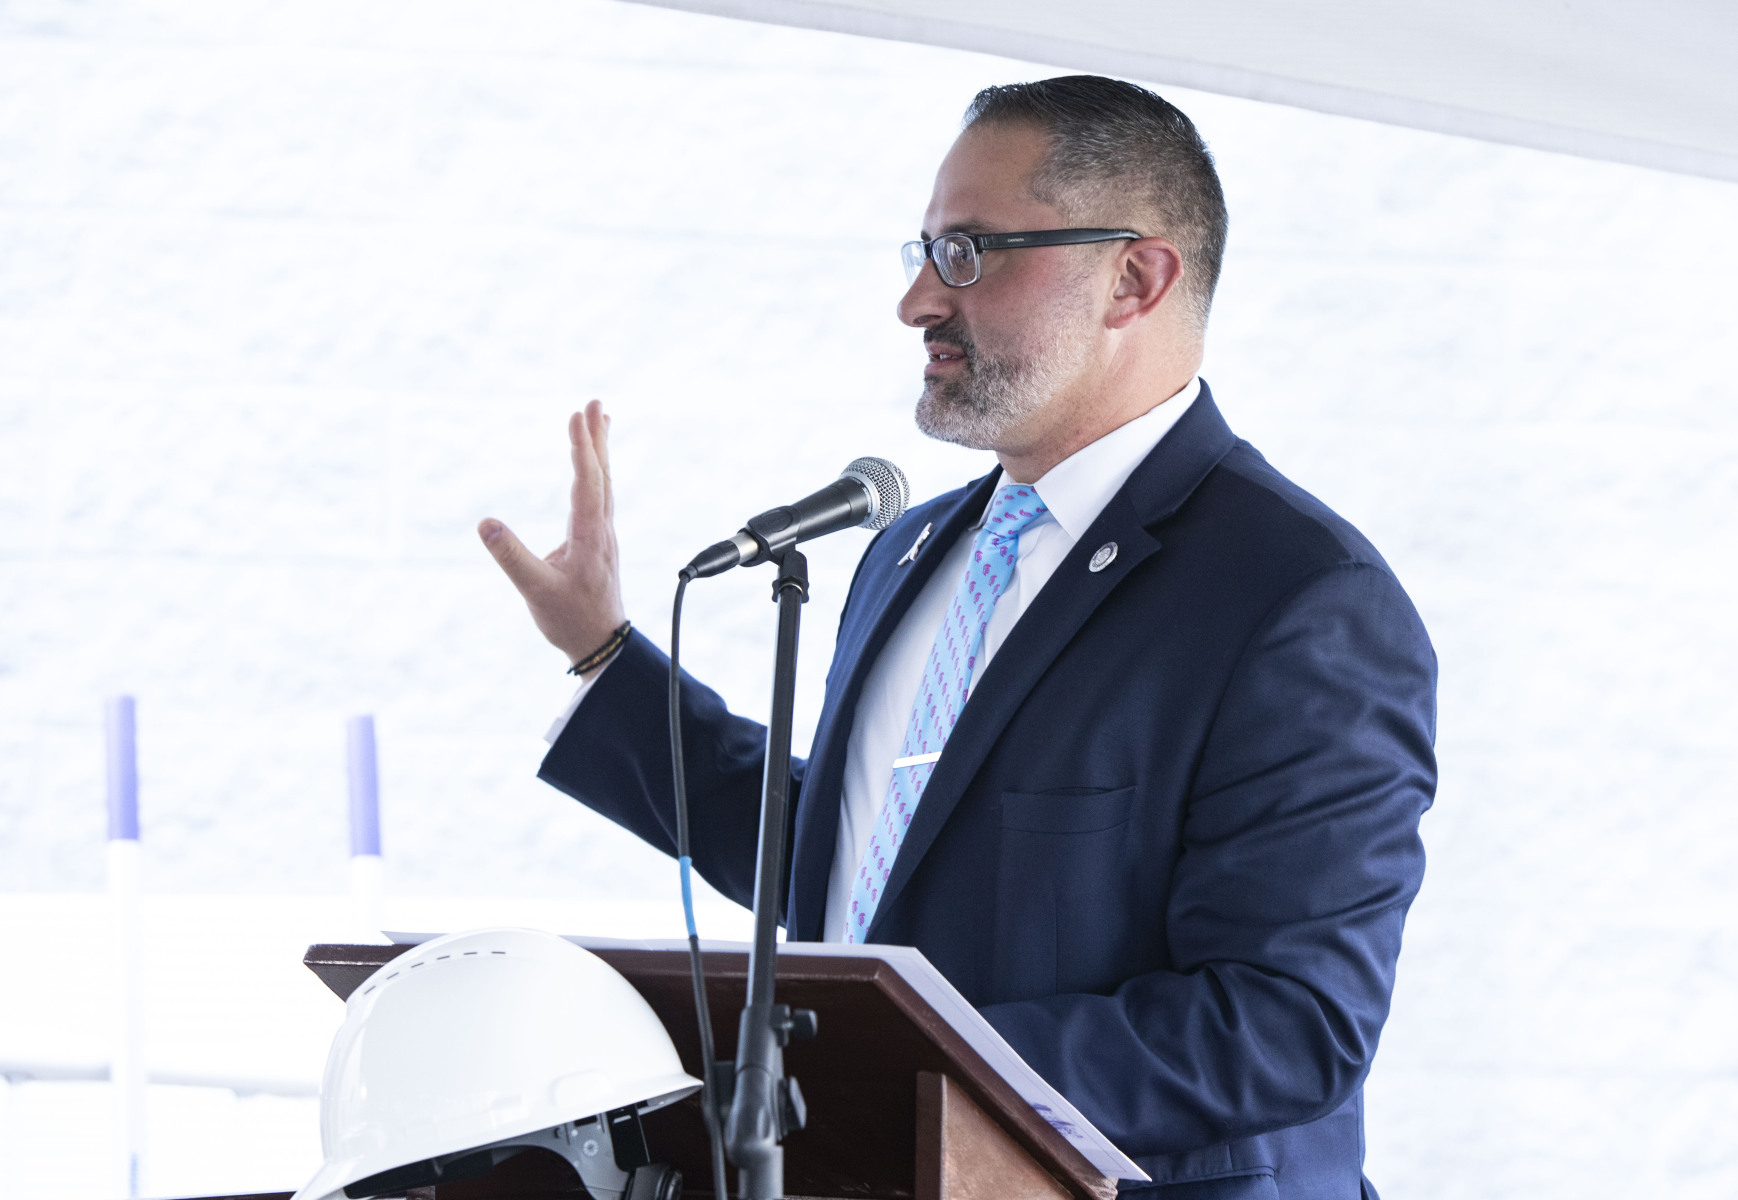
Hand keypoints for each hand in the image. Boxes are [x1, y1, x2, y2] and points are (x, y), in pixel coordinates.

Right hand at [479, 401, 626, 676]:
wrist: (602, 644)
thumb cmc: (570, 619)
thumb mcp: (535, 590)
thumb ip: (511, 557)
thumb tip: (485, 524)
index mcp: (589, 536)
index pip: (587, 482)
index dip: (582, 448)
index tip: (577, 416)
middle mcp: (601, 530)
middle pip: (602, 475)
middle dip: (596, 437)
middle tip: (594, 403)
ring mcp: (602, 535)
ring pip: (605, 484)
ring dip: (600, 451)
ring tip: (599, 421)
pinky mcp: (598, 542)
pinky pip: (601, 496)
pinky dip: (598, 473)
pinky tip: (593, 469)